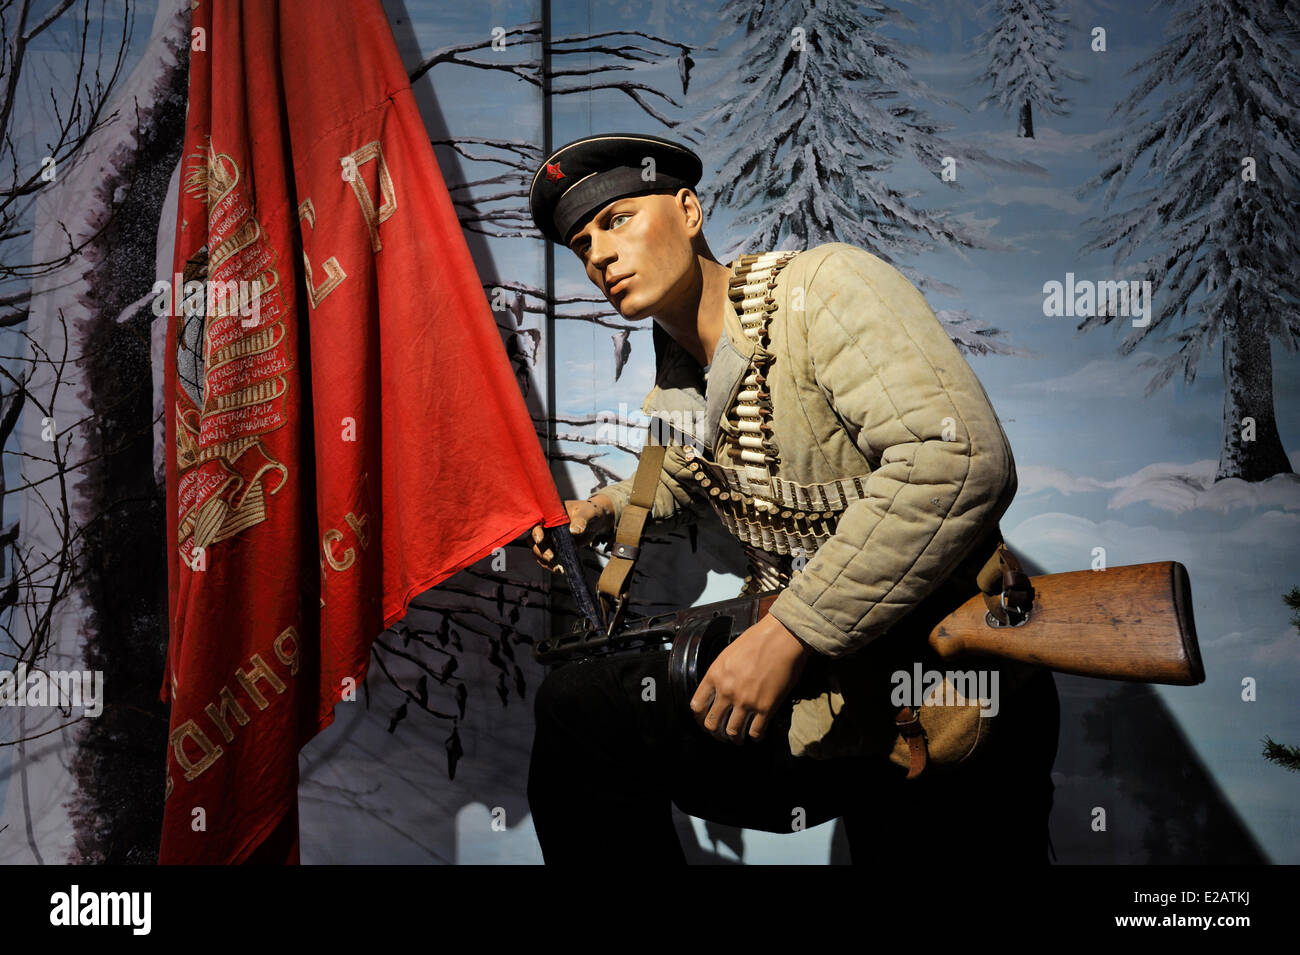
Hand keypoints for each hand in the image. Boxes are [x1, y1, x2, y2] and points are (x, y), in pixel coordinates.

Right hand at [530, 495, 614, 574]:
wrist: (596, 521)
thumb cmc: (590, 512)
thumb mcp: (587, 513)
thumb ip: (581, 520)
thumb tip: (574, 530)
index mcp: (550, 514)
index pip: (537, 523)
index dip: (536, 531)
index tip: (540, 539)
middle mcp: (546, 526)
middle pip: (533, 540)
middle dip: (540, 551)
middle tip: (551, 557)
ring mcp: (549, 538)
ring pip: (538, 551)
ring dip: (544, 561)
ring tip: (558, 568)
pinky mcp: (555, 548)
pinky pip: (547, 559)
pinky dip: (551, 566)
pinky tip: (561, 569)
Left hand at [690, 612, 811, 744]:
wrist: (781, 638)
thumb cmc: (757, 640)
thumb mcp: (728, 654)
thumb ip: (720, 673)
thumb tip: (719, 688)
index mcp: (715, 676)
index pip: (697, 706)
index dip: (699, 717)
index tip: (704, 720)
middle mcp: (727, 691)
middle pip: (712, 723)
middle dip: (715, 732)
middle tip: (720, 734)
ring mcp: (746, 701)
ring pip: (733, 732)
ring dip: (735, 738)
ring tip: (738, 738)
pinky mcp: (766, 708)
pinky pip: (756, 731)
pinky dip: (755, 737)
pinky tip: (756, 735)